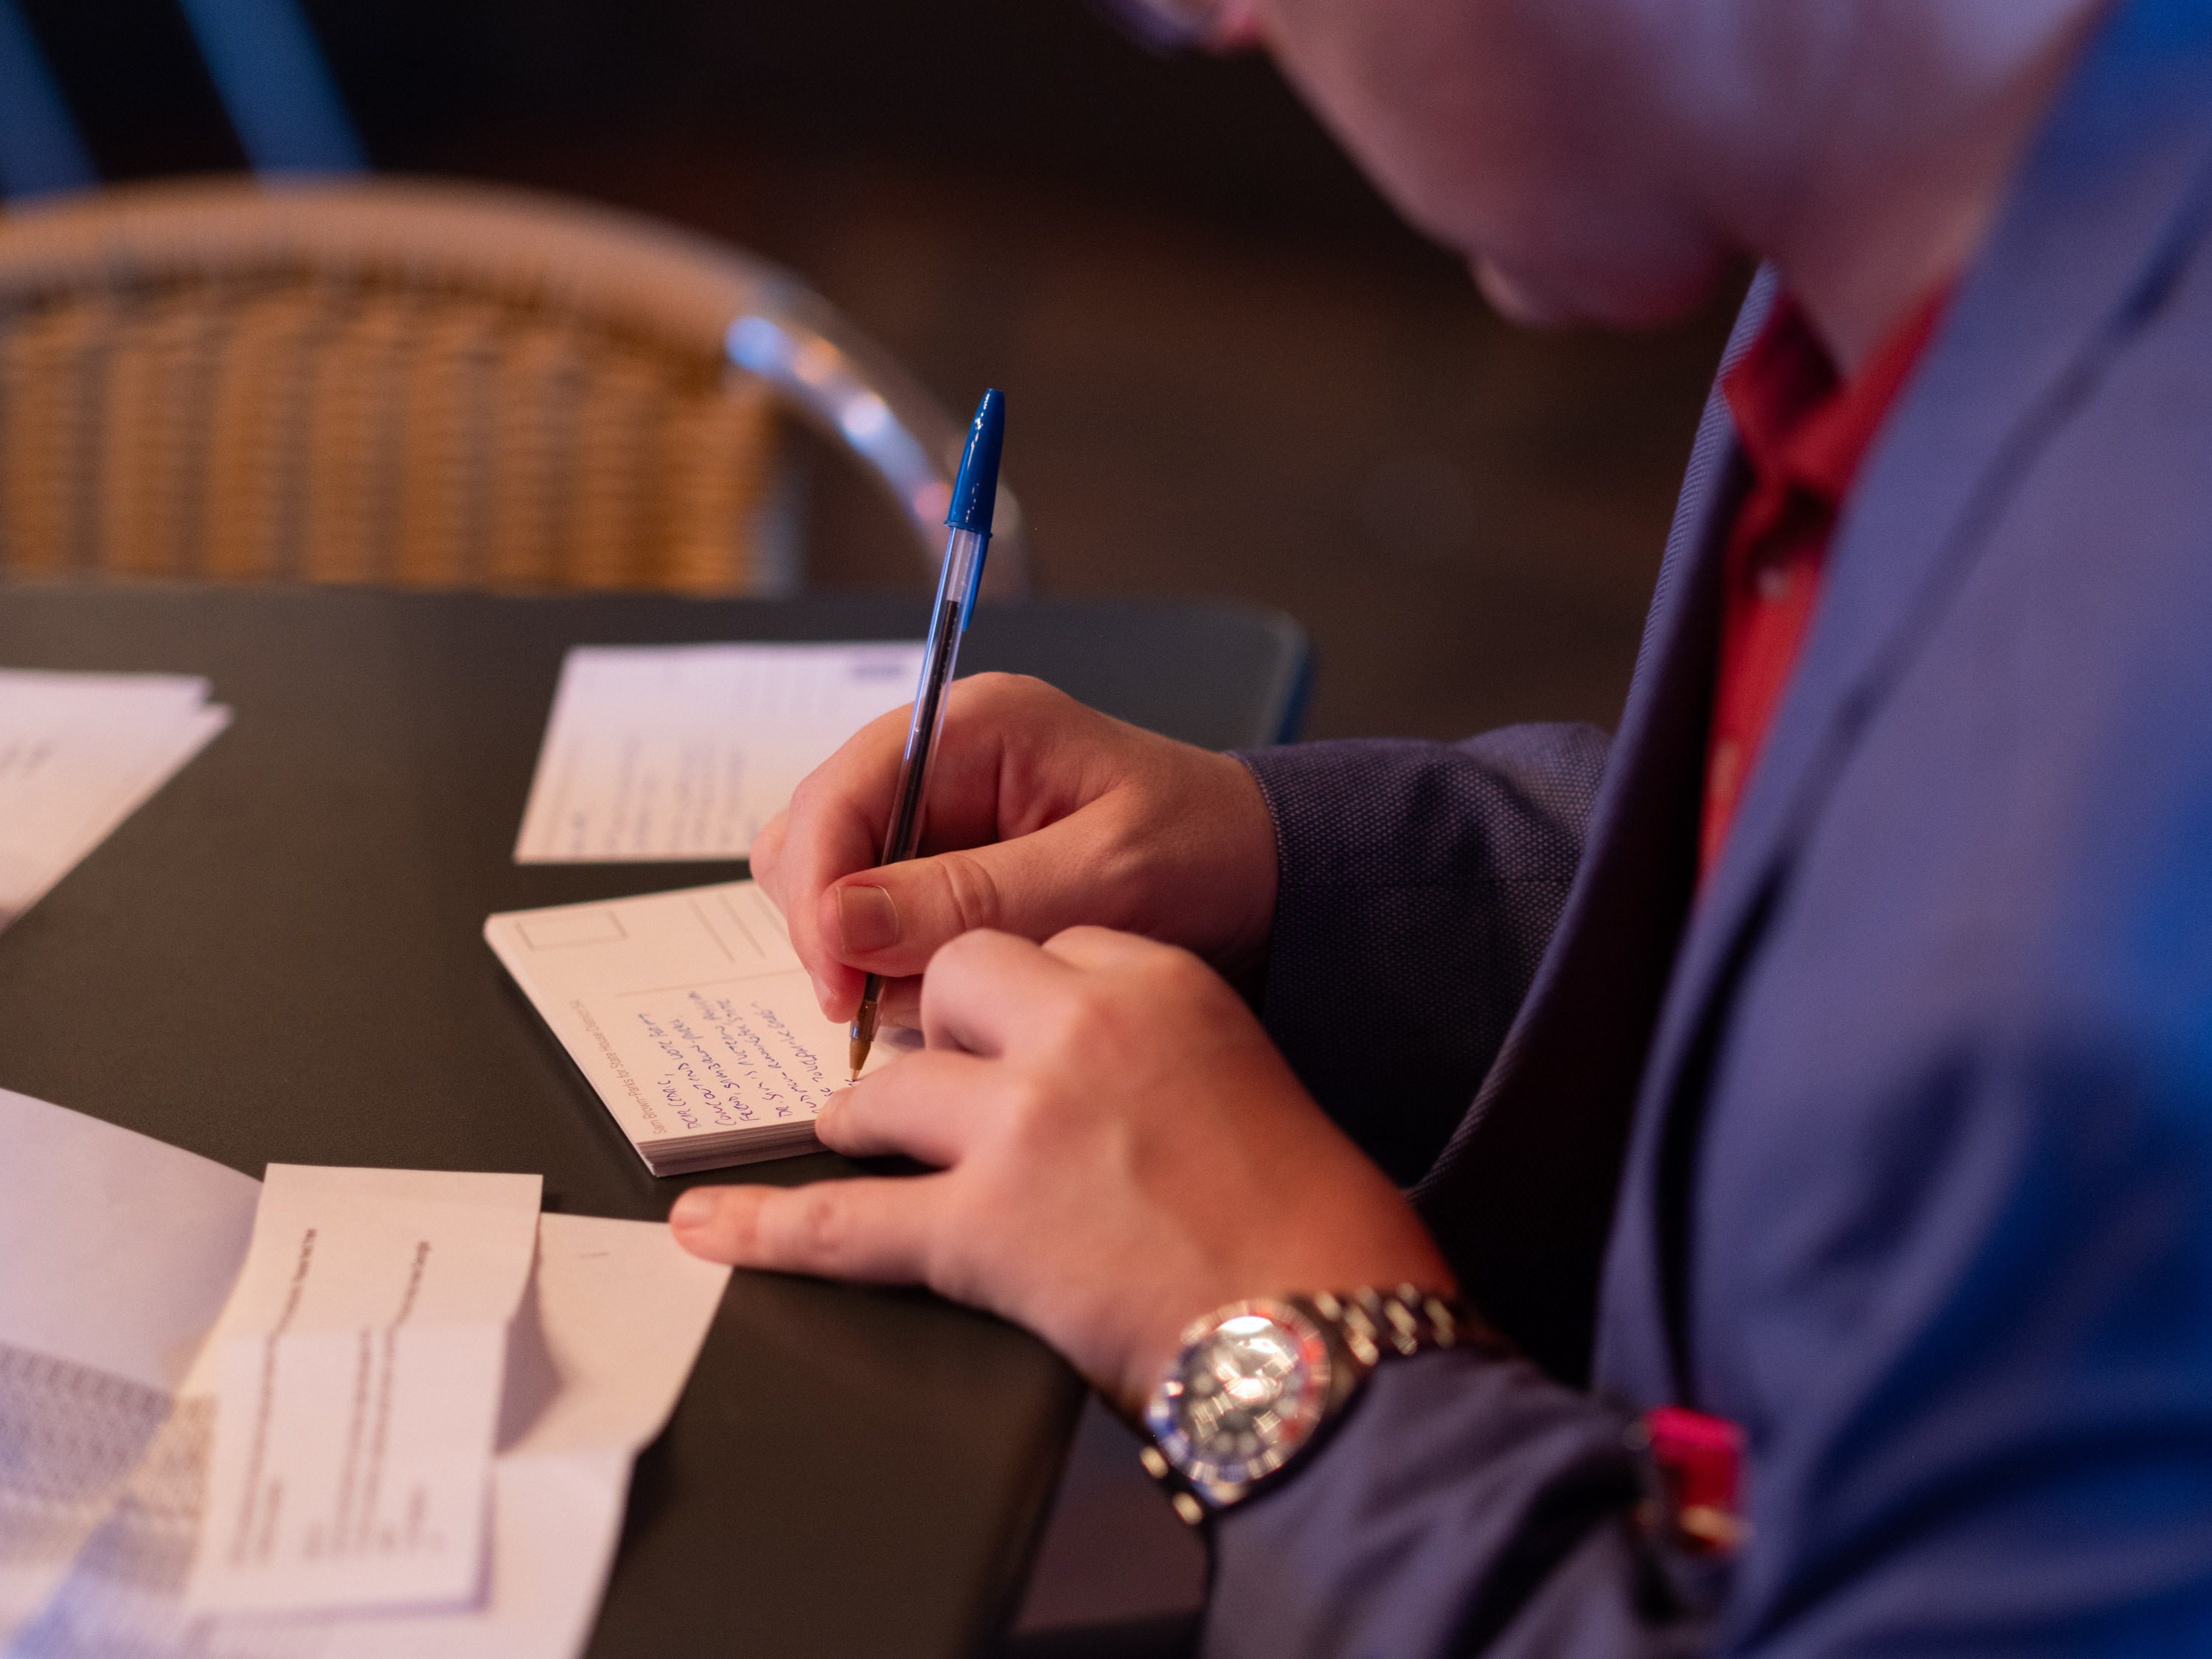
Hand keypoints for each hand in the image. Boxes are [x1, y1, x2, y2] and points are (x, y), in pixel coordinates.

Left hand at [669, 925, 1452, 1413]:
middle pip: (953, 981)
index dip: (1018, 1002)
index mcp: (1158, 978)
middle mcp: (1082, 1025)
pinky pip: (845, 1220)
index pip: (1044, 946)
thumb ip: (1155, 1045)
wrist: (1330, 1328)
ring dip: (870, 1123)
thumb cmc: (1313, 1219)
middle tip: (947, 1090)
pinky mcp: (983, 1225)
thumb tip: (1082, 1081)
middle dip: (935, 1035)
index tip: (1017, 1038)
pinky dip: (767, 1227)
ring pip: (886, 1088)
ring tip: (869, 1149)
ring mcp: (1023, 1120)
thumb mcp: (1245, 1076)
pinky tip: (709, 1225)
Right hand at [750, 673, 1276, 1028]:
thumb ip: (971, 898)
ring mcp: (936, 814)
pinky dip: (898, 967)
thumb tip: (840, 921)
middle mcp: (940, 760)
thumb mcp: (1102, 878)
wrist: (1262, 876)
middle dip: (838, 929)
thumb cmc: (1205, 853)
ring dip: (869, 954)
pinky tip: (957, 988)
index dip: (818, 890)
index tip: (838, 984)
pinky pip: (876, 921)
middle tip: (882, 1005)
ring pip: (834, 887)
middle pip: (814, 839)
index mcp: (974, 726)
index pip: (838, 793)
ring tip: (949, 993)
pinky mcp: (943, 867)